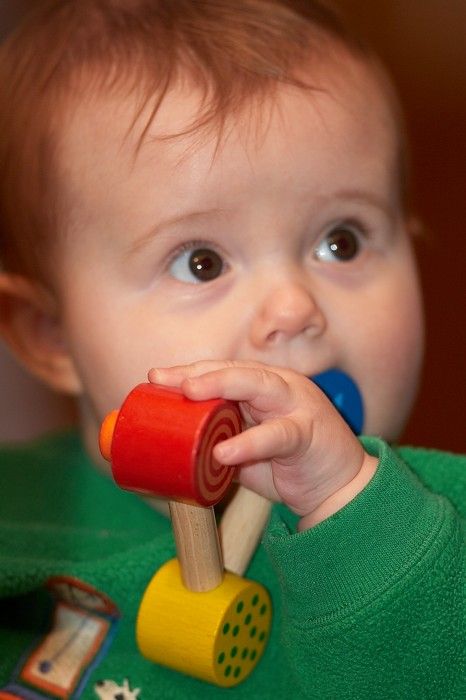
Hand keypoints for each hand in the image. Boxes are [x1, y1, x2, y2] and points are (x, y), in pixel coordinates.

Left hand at [148, 361, 377, 528]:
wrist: (338, 489)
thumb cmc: (288, 465)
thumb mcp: (245, 451)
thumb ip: (216, 443)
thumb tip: (168, 451)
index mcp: (263, 386)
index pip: (222, 370)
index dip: (189, 372)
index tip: (155, 378)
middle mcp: (280, 386)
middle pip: (236, 370)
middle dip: (198, 372)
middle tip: (163, 379)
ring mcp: (297, 404)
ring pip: (259, 385)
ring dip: (222, 385)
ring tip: (190, 393)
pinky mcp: (308, 432)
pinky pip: (278, 434)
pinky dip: (250, 442)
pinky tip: (224, 452)